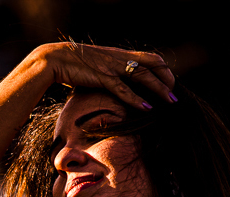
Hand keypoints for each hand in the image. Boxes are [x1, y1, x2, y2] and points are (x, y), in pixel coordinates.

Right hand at [31, 42, 176, 110]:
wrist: (54, 60)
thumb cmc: (72, 66)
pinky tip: (147, 108)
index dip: (163, 69)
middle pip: (153, 64)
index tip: (169, 83)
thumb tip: (114, 86)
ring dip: (158, 89)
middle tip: (174, 94)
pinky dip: (136, 99)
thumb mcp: (96, 67)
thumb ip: (108, 74)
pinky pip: (123, 89)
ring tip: (169, 102)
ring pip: (143, 76)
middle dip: (167, 79)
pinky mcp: (102, 77)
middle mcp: (120, 58)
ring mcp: (112, 67)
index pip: (150, 58)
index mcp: (120, 55)